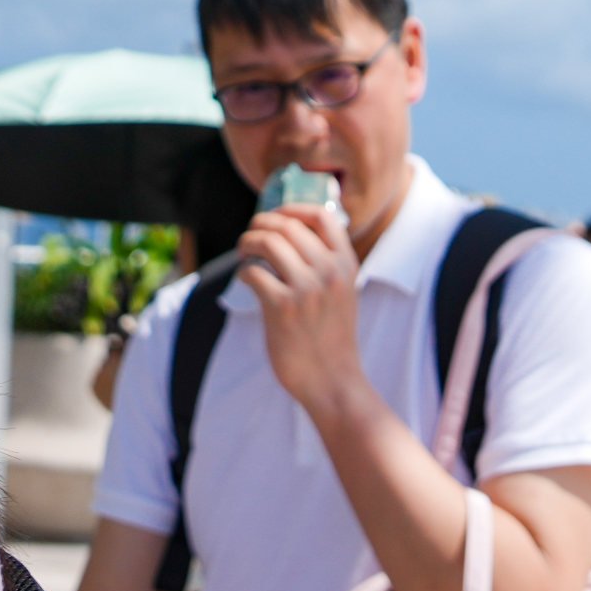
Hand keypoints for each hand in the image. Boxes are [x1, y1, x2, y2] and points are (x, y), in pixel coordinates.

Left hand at [238, 200, 367, 421]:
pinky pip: (253, 272)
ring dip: (248, 242)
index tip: (275, 216)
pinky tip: (246, 281)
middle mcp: (329, 272)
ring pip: (267, 241)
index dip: (292, 208)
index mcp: (346, 265)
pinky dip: (244, 272)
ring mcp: (306, 289)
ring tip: (244, 252)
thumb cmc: (332, 339)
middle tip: (249, 237)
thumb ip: (326, 265)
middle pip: (287, 225)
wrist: (333, 381)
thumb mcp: (342, 294)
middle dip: (260, 224)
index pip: (322, 216)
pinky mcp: (282, 308)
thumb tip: (288, 234)